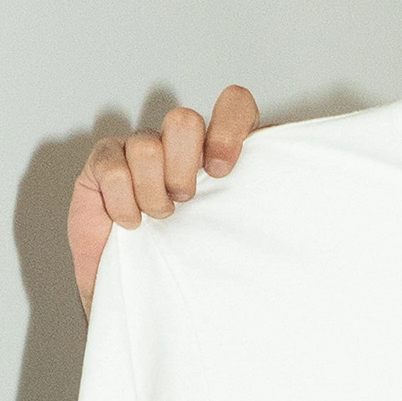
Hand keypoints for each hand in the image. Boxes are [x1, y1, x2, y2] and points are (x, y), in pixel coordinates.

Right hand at [70, 85, 261, 317]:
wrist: (146, 297)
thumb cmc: (195, 262)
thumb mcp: (238, 230)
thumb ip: (258, 199)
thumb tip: (299, 191)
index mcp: (218, 149)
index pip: (234, 104)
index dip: (229, 127)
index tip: (224, 171)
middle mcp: (179, 143)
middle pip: (184, 119)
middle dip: (185, 167)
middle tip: (187, 201)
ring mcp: (138, 149)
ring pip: (146, 144)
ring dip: (153, 192)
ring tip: (160, 218)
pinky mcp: (103, 165)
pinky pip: (112, 166)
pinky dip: (123, 202)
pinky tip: (131, 222)